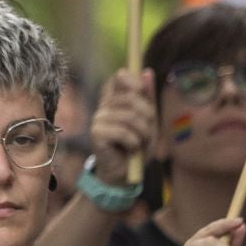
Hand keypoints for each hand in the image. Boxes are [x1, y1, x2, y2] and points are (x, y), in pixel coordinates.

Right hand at [87, 68, 156, 186]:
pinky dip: (133, 143)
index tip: (142, 90)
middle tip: (148, 131)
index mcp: (115, 101)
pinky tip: (130, 149)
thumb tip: (147, 71)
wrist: (125, 173)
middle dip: (147, 115)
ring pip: (129, 116)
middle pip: (130, 98)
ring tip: (140, 143)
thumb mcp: (149, 120)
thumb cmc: (137, 146)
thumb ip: (147, 97)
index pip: (119, 78)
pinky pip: (123, 132)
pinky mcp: (96, 134)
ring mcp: (98, 120)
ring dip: (143, 132)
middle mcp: (104, 108)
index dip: (132, 80)